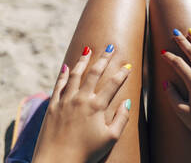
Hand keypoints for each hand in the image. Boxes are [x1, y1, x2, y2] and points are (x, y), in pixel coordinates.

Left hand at [32, 46, 131, 162]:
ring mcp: (66, 100)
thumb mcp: (110, 138)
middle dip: (104, 59)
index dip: (122, 73)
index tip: (128, 65)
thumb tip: (128, 102)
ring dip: (83, 61)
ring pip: (75, 74)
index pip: (113, 84)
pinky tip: (66, 66)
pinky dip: (63, 74)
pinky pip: (59, 85)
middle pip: (95, 73)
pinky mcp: (53, 105)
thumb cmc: (86, 152)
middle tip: (110, 47)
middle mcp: (81, 98)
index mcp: (97, 106)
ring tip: (87, 49)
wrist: (57, 162)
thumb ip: (121, 119)